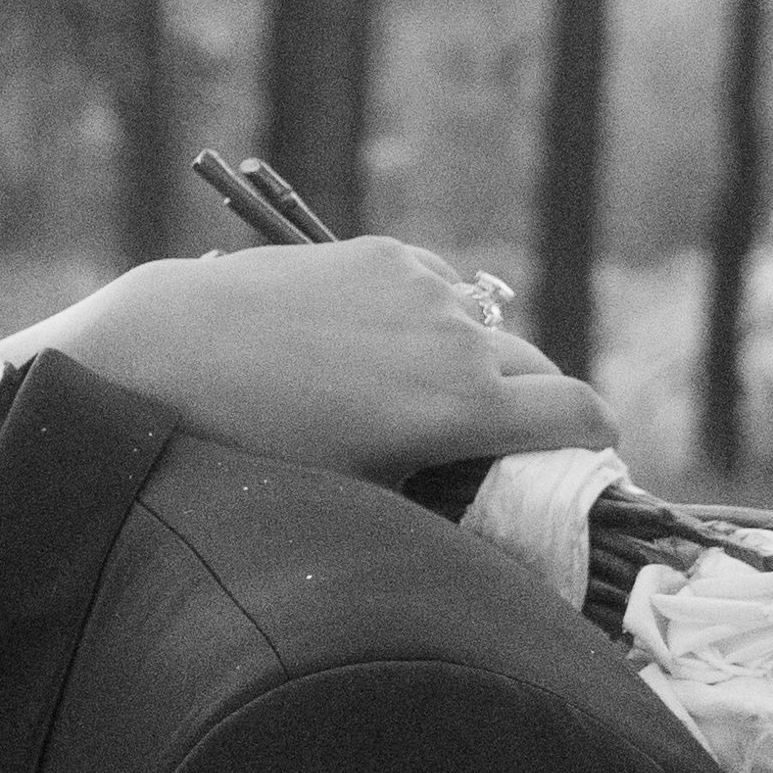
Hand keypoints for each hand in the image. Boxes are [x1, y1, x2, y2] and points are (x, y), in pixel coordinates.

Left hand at [46, 233, 616, 489]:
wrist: (177, 352)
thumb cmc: (265, 452)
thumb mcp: (364, 499)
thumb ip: (446, 502)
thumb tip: (498, 519)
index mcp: (468, 405)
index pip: (581, 413)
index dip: (595, 442)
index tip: (589, 459)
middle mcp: (460, 337)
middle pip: (538, 370)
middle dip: (535, 405)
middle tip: (507, 443)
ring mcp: (422, 285)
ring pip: (484, 326)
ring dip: (478, 359)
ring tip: (424, 393)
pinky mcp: (380, 253)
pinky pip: (437, 288)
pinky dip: (431, 317)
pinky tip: (381, 343)